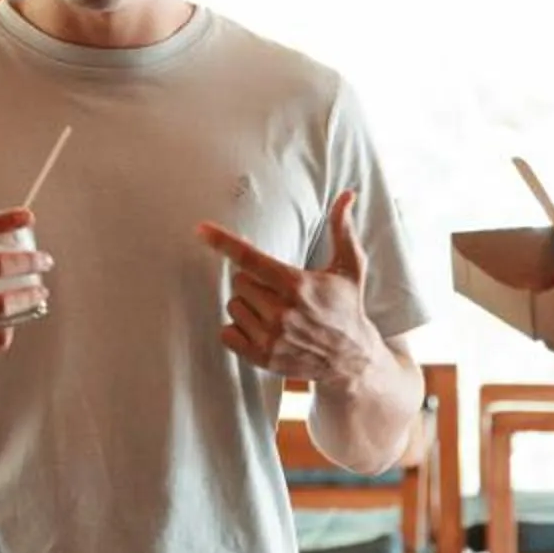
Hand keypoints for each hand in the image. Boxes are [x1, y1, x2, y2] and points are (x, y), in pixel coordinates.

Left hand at [197, 190, 376, 386]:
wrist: (352, 358)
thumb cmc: (347, 306)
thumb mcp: (350, 266)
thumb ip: (342, 229)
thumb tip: (347, 194)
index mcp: (298, 284)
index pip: (250, 258)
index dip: (223, 241)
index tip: (201, 229)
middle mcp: (282, 312)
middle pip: (239, 282)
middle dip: (253, 281)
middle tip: (277, 289)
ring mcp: (271, 338)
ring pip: (233, 306)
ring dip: (248, 306)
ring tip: (275, 312)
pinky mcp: (264, 358)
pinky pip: (227, 334)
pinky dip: (238, 330)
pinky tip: (261, 329)